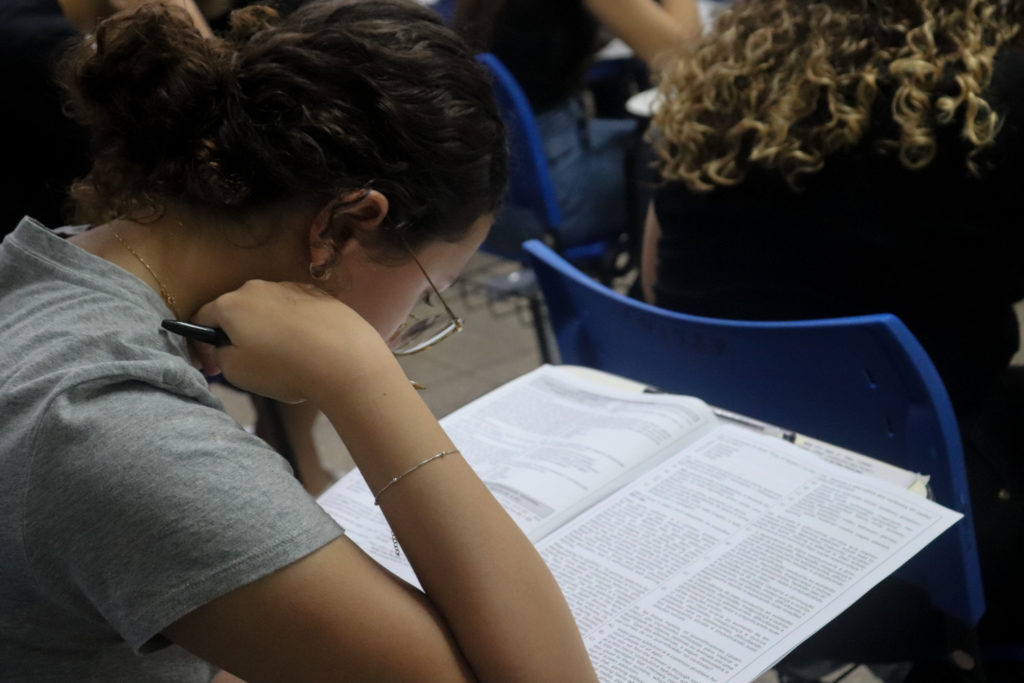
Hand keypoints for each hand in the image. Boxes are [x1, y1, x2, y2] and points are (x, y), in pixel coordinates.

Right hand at [191, 280, 392, 402]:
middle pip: (236, 312)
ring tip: (284, 361)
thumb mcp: (237, 372)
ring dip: (266, 331)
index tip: (212, 367)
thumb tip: (224, 346)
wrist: (345, 359)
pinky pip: (296, 312)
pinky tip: (308, 350)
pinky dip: (294, 328)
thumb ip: (220, 355)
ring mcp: (291, 287)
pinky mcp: (319, 295)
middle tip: (247, 366)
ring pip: (267, 311)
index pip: (202, 318)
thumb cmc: (284, 368)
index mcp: (231, 303)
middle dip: (236, 336)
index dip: (201, 345)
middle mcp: (258, 288)